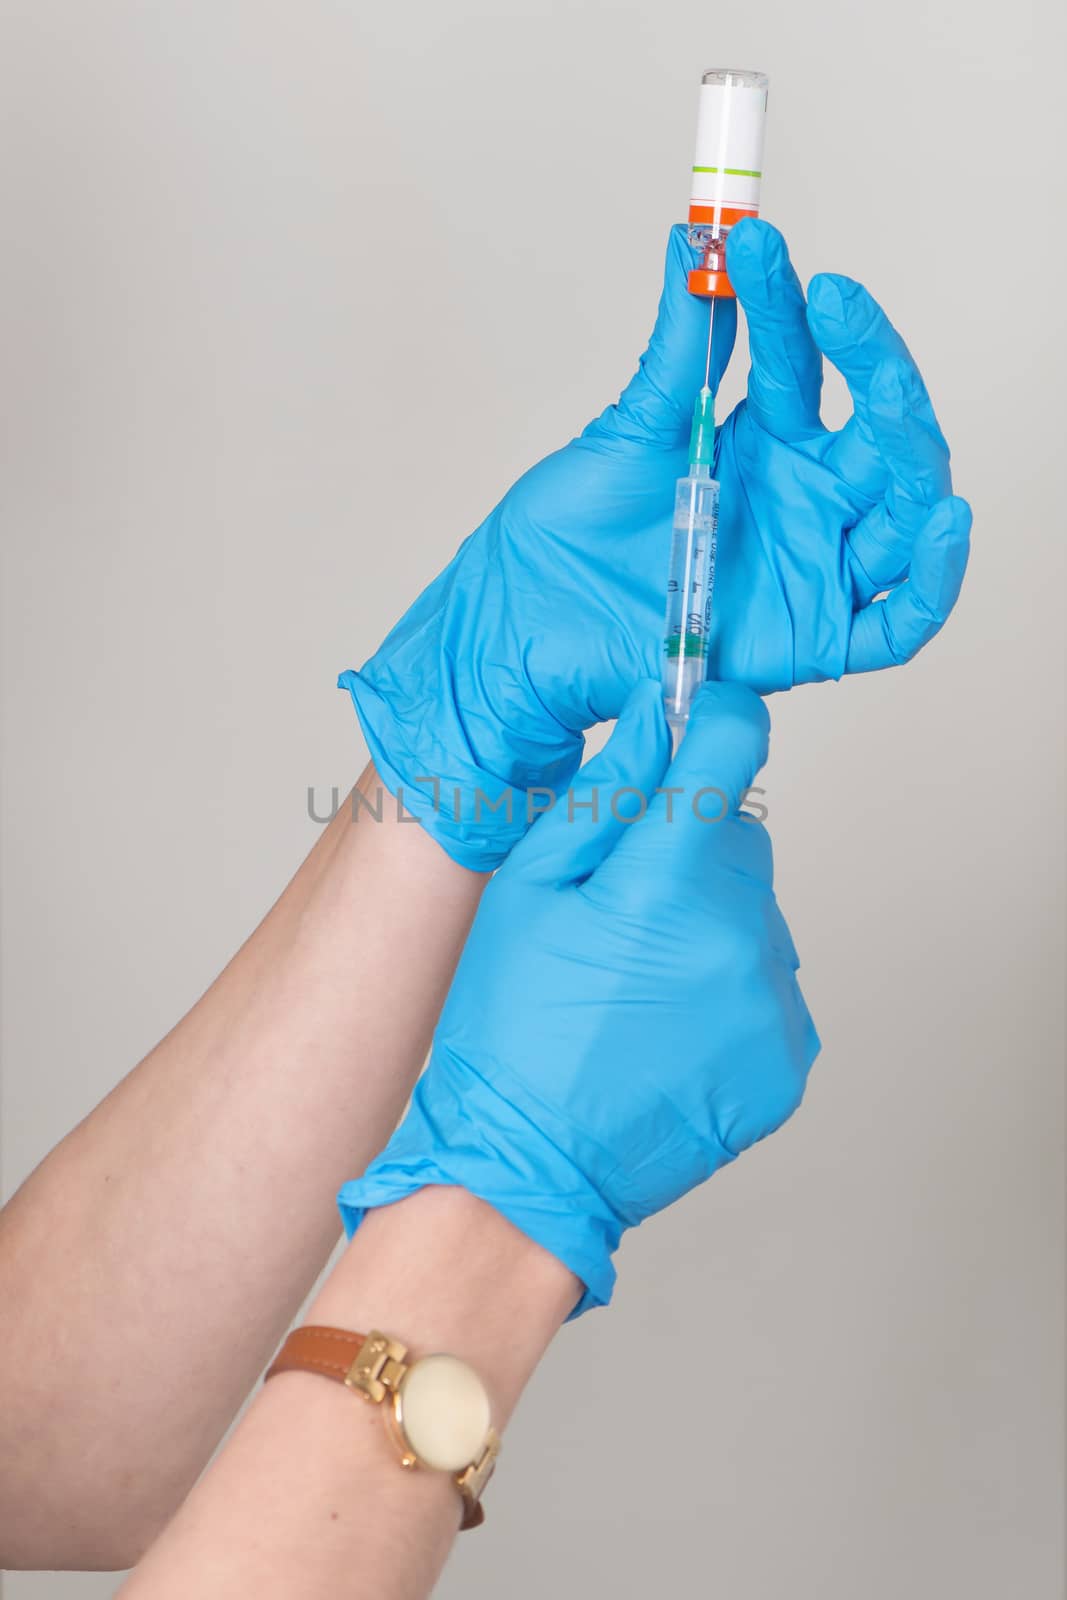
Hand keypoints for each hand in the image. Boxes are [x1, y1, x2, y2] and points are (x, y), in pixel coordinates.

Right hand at [338, 681, 819, 1312]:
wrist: (526, 1168)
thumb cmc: (509, 1028)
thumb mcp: (527, 890)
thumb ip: (605, 794)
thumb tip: (658, 717)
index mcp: (665, 883)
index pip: (732, 745)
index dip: (714, 720)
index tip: (699, 719)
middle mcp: (738, 938)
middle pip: (742, 836)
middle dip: (691, 846)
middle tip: (621, 907)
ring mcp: (771, 1005)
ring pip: (756, 912)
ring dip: (710, 921)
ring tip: (635, 981)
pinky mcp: (788, 1060)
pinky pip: (768, 983)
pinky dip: (727, 987)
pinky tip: (665, 1024)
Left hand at [340, 223, 969, 867]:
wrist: (522, 627)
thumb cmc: (569, 535)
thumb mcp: (630, 431)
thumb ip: (678, 346)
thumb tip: (692, 239)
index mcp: (767, 444)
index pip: (807, 364)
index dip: (790, 304)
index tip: (753, 241)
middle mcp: (806, 501)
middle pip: (882, 432)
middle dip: (875, 364)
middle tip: (835, 301)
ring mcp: (815, 569)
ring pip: (905, 513)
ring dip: (913, 449)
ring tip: (891, 395)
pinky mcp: (813, 641)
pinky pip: (900, 620)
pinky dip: (936, 577)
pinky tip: (944, 520)